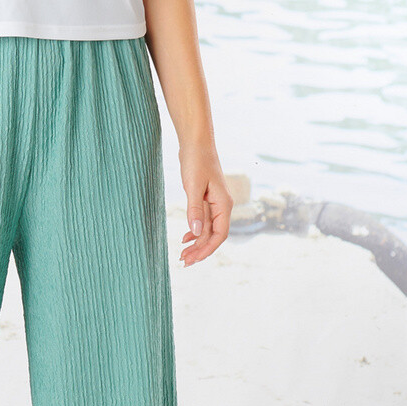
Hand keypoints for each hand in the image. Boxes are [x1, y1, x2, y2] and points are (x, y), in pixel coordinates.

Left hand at [178, 152, 230, 266]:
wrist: (196, 143)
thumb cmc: (196, 161)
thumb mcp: (193, 186)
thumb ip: (195, 210)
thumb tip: (196, 233)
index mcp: (224, 204)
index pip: (220, 234)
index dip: (207, 249)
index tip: (193, 259)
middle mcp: (222, 206)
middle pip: (213, 235)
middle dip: (200, 250)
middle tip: (184, 262)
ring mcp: (214, 203)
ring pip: (207, 229)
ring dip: (196, 243)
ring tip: (182, 255)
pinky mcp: (206, 199)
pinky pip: (203, 220)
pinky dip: (195, 231)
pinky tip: (185, 238)